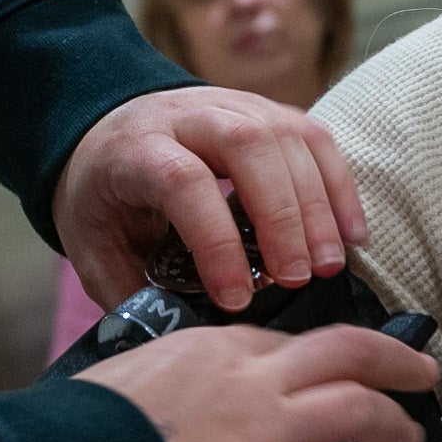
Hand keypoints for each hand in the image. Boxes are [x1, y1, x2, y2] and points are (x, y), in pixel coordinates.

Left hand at [57, 84, 362, 310]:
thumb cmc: (104, 195)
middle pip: (246, 145)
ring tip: (328, 266)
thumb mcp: (91, 244)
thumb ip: (130, 289)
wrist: (107, 127)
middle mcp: (187, 116)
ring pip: (287, 136)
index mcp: (135, 150)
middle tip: (297, 279)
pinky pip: (315, 138)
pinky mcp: (268, 111)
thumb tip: (182, 335)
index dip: (215, 240)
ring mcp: (233, 105)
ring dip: (317, 205)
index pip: (183, 182)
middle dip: (281, 216)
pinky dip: (339, 186)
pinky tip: (350, 236)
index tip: (237, 297)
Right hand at [80, 321, 441, 441]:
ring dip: (395, 425)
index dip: (322, 353)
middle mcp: (246, 379)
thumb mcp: (124, 380)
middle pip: (346, 352)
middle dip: (394, 361)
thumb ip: (164, 386)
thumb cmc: (74, 433)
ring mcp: (258, 435)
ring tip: (411, 440)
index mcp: (209, 346)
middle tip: (422, 373)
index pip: (284, 338)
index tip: (337, 364)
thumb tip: (169, 411)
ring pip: (358, 410)